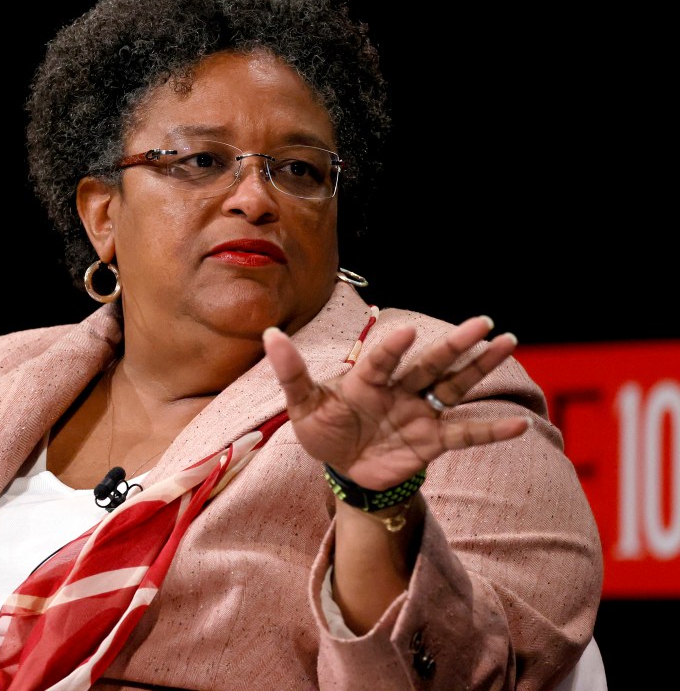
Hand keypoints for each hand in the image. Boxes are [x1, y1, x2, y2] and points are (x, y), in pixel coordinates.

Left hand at [262, 315, 527, 490]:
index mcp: (367, 378)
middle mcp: (399, 389)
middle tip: (482, 321)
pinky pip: (464, 434)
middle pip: (430, 364)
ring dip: (480, 366)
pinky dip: (491, 431)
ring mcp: (419, 413)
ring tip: (508, 341)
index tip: (404, 331)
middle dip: (455, 344)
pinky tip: (520, 425)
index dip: (391, 348)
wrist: (343, 468)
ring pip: (454, 386)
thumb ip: (291, 372)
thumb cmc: (322, 429)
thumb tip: (269, 333)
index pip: (381, 360)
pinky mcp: (432, 441)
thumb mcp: (302, 405)